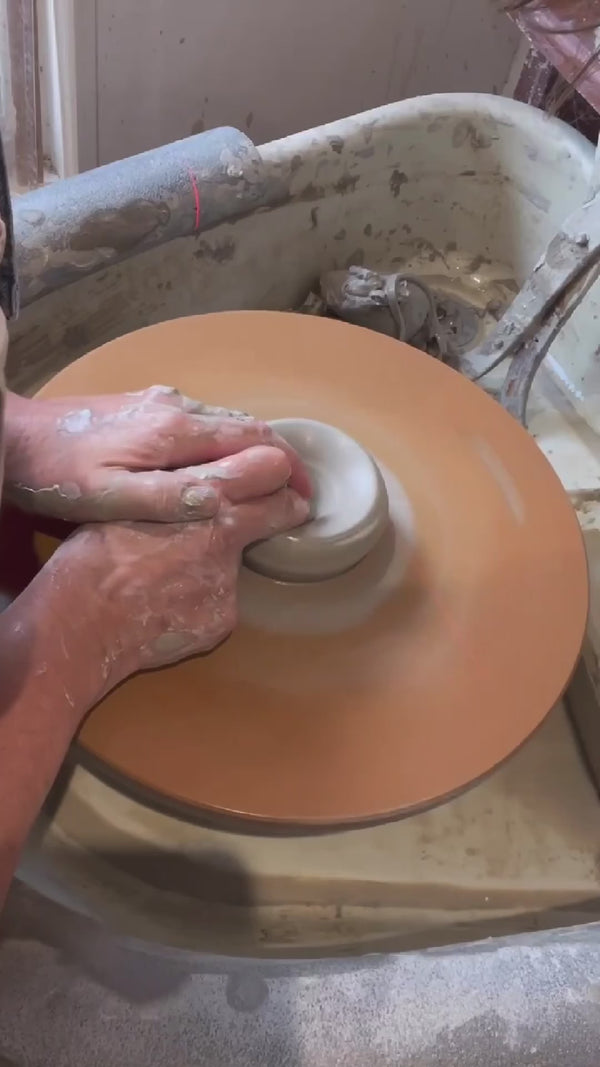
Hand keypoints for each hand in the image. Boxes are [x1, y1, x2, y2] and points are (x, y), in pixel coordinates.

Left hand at [4, 386, 311, 521]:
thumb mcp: (112, 497)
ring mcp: (160, 402)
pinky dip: (229, 442)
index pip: (256, 441)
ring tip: (268, 483)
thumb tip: (231, 496)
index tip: (306, 498)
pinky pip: (203, 420)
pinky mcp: (144, 405)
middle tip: (297, 494)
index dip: (289, 469)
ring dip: (256, 449)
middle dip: (281, 458)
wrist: (13, 437)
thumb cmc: (58, 476)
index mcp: (176, 432)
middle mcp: (176, 408)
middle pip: (248, 427)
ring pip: (227, 421)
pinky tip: (221, 464)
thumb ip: (173, 497)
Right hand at [46, 444, 308, 686]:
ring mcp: (229, 579)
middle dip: (286, 506)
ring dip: (221, 562)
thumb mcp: (135, 502)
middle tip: (290, 507)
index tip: (279, 474)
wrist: (83, 619)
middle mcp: (227, 533)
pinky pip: (220, 601)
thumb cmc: (95, 554)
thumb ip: (181, 493)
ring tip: (176, 573)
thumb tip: (204, 490)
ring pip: (241, 560)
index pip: (267, 468)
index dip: (275, 471)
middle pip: (281, 508)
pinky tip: (168, 605)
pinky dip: (201, 601)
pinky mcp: (224, 618)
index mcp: (203, 495)